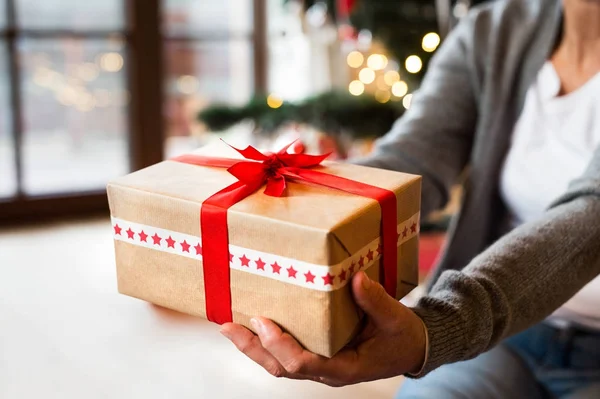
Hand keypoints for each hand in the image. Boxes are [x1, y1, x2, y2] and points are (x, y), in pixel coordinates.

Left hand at [220, 271, 426, 386]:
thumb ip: (375, 300)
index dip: (281, 346)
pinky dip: (267, 342)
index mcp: (345, 367)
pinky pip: (287, 354)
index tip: (263, 322)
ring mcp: (321, 365)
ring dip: (253, 347)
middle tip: (229, 326)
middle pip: (281, 367)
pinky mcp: (319, 355)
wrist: (410, 347)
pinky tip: (253, 326)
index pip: (305, 364)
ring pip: (279, 364)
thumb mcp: (394, 318)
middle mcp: (327, 370)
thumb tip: (356, 278)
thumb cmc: (402, 336)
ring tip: (229, 327)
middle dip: (253, 348)